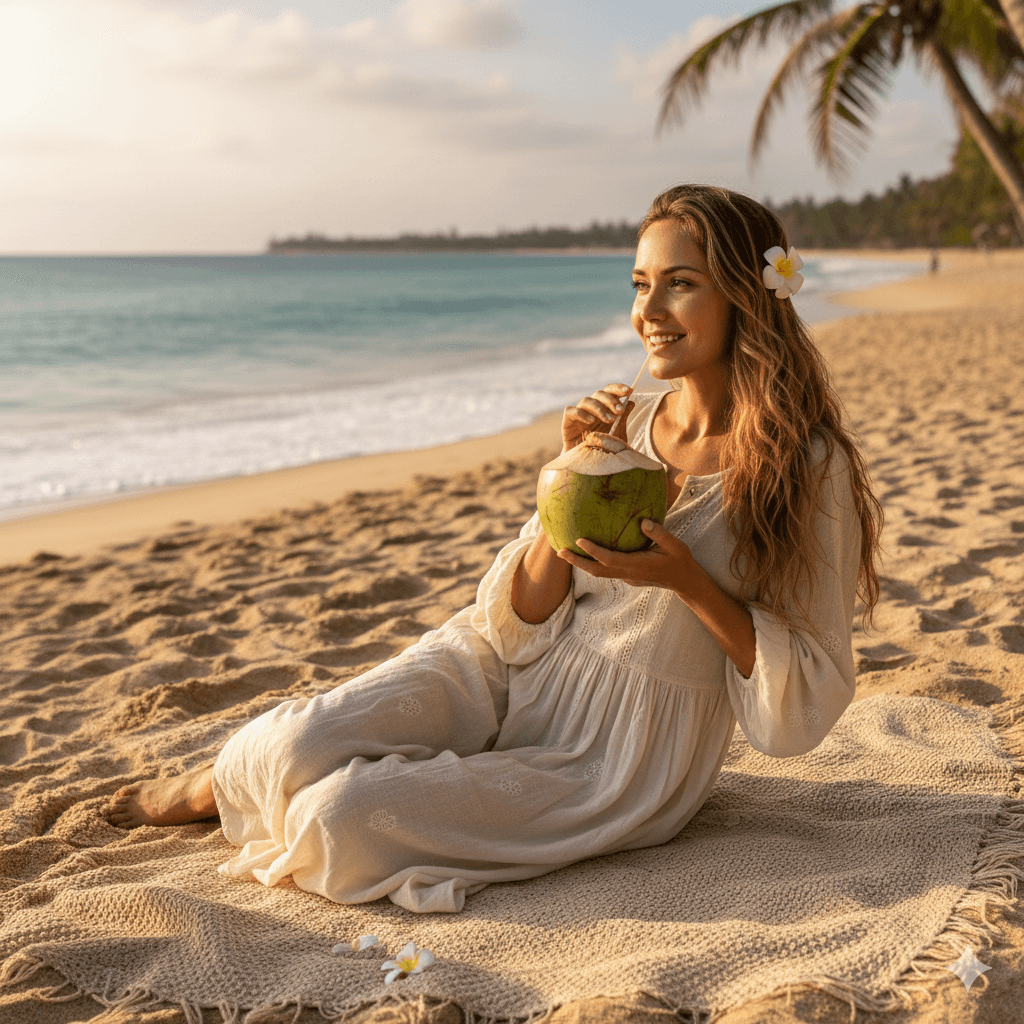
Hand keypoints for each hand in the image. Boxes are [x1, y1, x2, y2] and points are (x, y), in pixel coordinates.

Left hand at [557, 518, 697, 597]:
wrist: (685, 581)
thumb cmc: (680, 560)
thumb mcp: (674, 545)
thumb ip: (658, 533)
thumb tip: (643, 521)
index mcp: (637, 565)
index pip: (609, 559)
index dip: (593, 551)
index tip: (579, 541)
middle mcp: (628, 573)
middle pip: (596, 571)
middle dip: (577, 562)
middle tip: (560, 551)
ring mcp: (627, 577)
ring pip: (599, 573)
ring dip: (582, 564)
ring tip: (566, 553)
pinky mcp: (628, 576)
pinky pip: (606, 571)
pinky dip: (593, 563)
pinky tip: (587, 553)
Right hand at [560, 383, 634, 453]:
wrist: (587, 466)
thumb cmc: (603, 448)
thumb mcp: (617, 434)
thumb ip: (622, 419)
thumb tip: (632, 402)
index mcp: (603, 407)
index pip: (609, 391)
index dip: (618, 388)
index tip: (629, 391)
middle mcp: (590, 408)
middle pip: (599, 394)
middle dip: (611, 400)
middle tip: (620, 411)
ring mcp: (578, 415)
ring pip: (586, 401)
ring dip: (599, 408)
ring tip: (609, 420)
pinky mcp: (567, 423)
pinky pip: (570, 411)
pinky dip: (580, 413)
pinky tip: (590, 421)